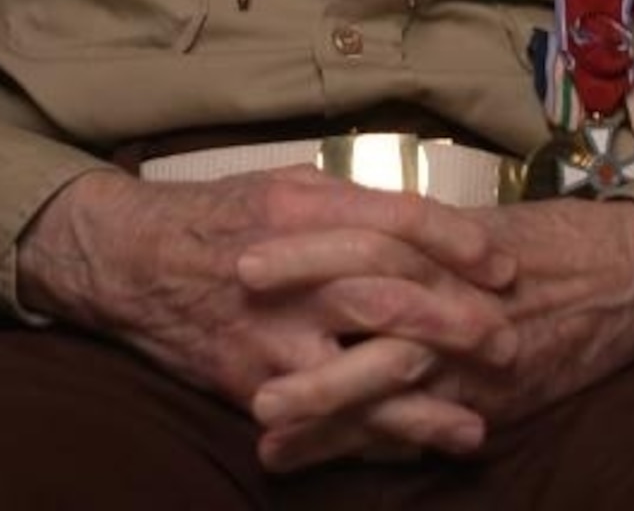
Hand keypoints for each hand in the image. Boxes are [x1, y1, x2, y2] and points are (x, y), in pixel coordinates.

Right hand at [18, 169, 522, 459]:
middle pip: (392, 295)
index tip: (502, 265)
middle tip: (505, 341)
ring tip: (474, 425)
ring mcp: (269, 334)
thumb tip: (422, 224)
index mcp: (301, 207)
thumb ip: (349, 203)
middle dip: (457, 322)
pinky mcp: (249, 383)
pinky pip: (321, 419)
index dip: (460, 241)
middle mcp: (290, 270)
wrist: (128, 263)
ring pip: (361, 371)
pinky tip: (409, 449)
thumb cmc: (214, 218)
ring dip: (424, 404)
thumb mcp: (282, 185)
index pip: (398, 219)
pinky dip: (369, 439)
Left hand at [239, 197, 633, 470]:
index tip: (240, 261)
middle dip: (298, 337)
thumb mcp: (467, 226)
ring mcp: (468, 357)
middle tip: (235, 356)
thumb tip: (331, 224)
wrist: (626, 278)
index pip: (362, 239)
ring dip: (322, 409)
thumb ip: (405, 233)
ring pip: (386, 381)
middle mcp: (450, 298)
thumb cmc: (542, 243)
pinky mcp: (487, 403)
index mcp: (440, 244)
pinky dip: (373, 450)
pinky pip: (422, 431)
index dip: (301, 253)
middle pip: (363, 311)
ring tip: (263, 432)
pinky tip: (323, 465)